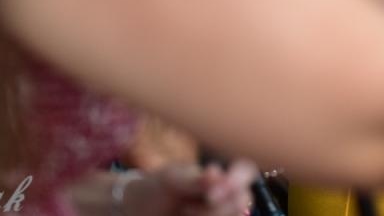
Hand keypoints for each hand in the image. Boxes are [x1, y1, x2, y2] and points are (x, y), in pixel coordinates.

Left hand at [126, 160, 257, 215]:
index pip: (246, 172)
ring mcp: (220, 212)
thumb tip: (218, 174)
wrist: (137, 211)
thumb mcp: (172, 179)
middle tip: (186, 207)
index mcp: (220, 176)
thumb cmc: (156, 189)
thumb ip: (196, 179)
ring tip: (183, 212)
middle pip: (241, 200)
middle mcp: (226, 196)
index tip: (212, 194)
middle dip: (216, 208)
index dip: (238, 181)